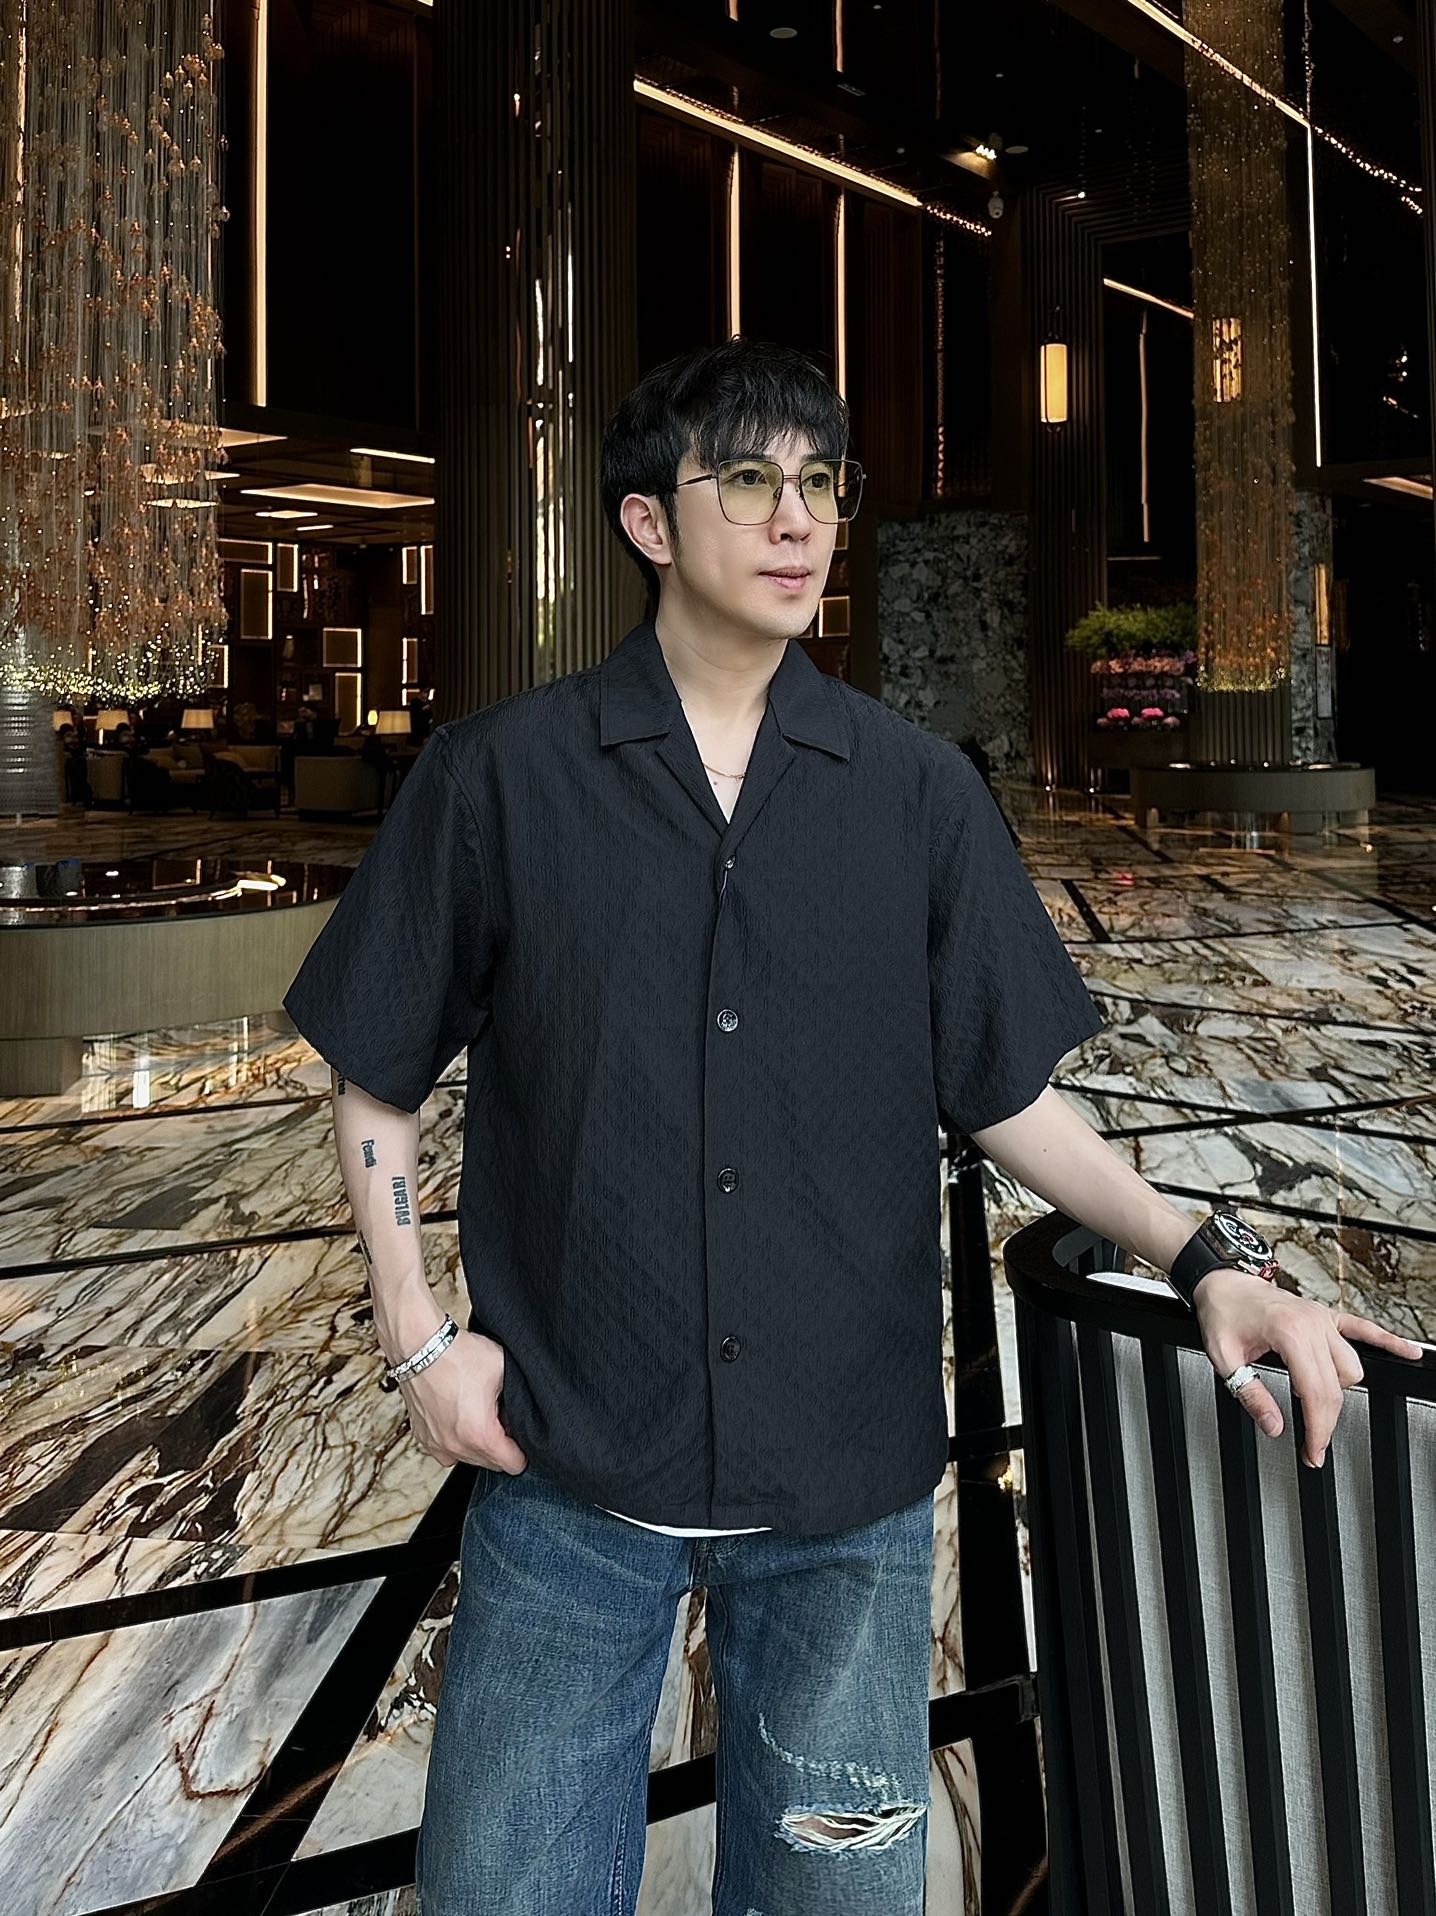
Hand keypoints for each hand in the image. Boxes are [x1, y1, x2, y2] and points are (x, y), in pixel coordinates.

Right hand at [399, 1327, 528, 1473]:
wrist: (421, 1346)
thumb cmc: (458, 1355)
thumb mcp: (504, 1369)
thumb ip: (520, 1396)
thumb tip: (528, 1410)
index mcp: (480, 1435)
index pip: (514, 1465)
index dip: (523, 1449)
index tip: (520, 1433)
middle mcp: (456, 1446)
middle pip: (491, 1464)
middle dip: (500, 1445)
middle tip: (500, 1416)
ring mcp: (437, 1444)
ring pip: (468, 1458)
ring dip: (478, 1444)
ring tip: (480, 1414)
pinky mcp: (422, 1436)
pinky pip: (447, 1450)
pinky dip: (456, 1439)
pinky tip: (460, 1416)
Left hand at [1193, 1267, 1425, 1467]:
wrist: (1224, 1283)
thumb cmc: (1222, 1313)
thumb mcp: (1224, 1358)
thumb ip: (1250, 1394)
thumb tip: (1274, 1426)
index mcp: (1288, 1333)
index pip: (1315, 1393)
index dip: (1317, 1429)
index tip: (1313, 1451)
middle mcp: (1312, 1324)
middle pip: (1336, 1387)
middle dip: (1326, 1422)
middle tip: (1313, 1447)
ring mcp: (1323, 1319)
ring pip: (1351, 1368)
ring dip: (1338, 1391)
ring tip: (1314, 1405)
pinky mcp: (1327, 1316)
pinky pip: (1365, 1329)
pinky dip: (1387, 1343)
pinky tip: (1408, 1353)